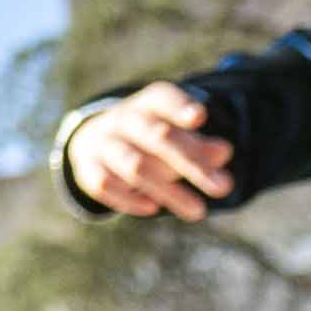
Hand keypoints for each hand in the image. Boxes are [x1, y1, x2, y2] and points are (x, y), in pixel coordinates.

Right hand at [60, 82, 232, 218]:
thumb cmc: (150, 139)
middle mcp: (122, 119)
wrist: (97, 140)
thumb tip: (223, 151)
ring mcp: (102, 142)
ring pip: (135, 165)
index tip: (199, 117)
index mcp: (148, 105)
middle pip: (157, 135)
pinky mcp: (87, 168)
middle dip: (191, 162)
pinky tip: (152, 208)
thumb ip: (199, 145)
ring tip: (199, 211)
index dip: (179, 107)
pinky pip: (106, 183)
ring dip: (169, 190)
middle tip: (224, 187)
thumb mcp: (175, 135)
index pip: (162, 99)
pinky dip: (129, 198)